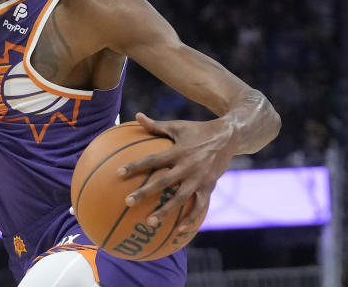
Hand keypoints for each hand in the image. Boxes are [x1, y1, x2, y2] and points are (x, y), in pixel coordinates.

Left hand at [118, 113, 234, 235]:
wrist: (229, 136)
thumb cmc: (198, 131)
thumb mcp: (178, 126)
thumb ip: (156, 126)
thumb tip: (137, 117)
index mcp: (178, 151)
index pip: (153, 160)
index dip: (135, 166)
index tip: (118, 173)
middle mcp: (188, 166)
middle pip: (164, 182)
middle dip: (145, 193)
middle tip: (128, 202)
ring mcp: (199, 179)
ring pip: (181, 199)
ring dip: (166, 211)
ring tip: (150, 222)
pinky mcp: (209, 187)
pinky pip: (200, 206)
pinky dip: (191, 219)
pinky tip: (179, 230)